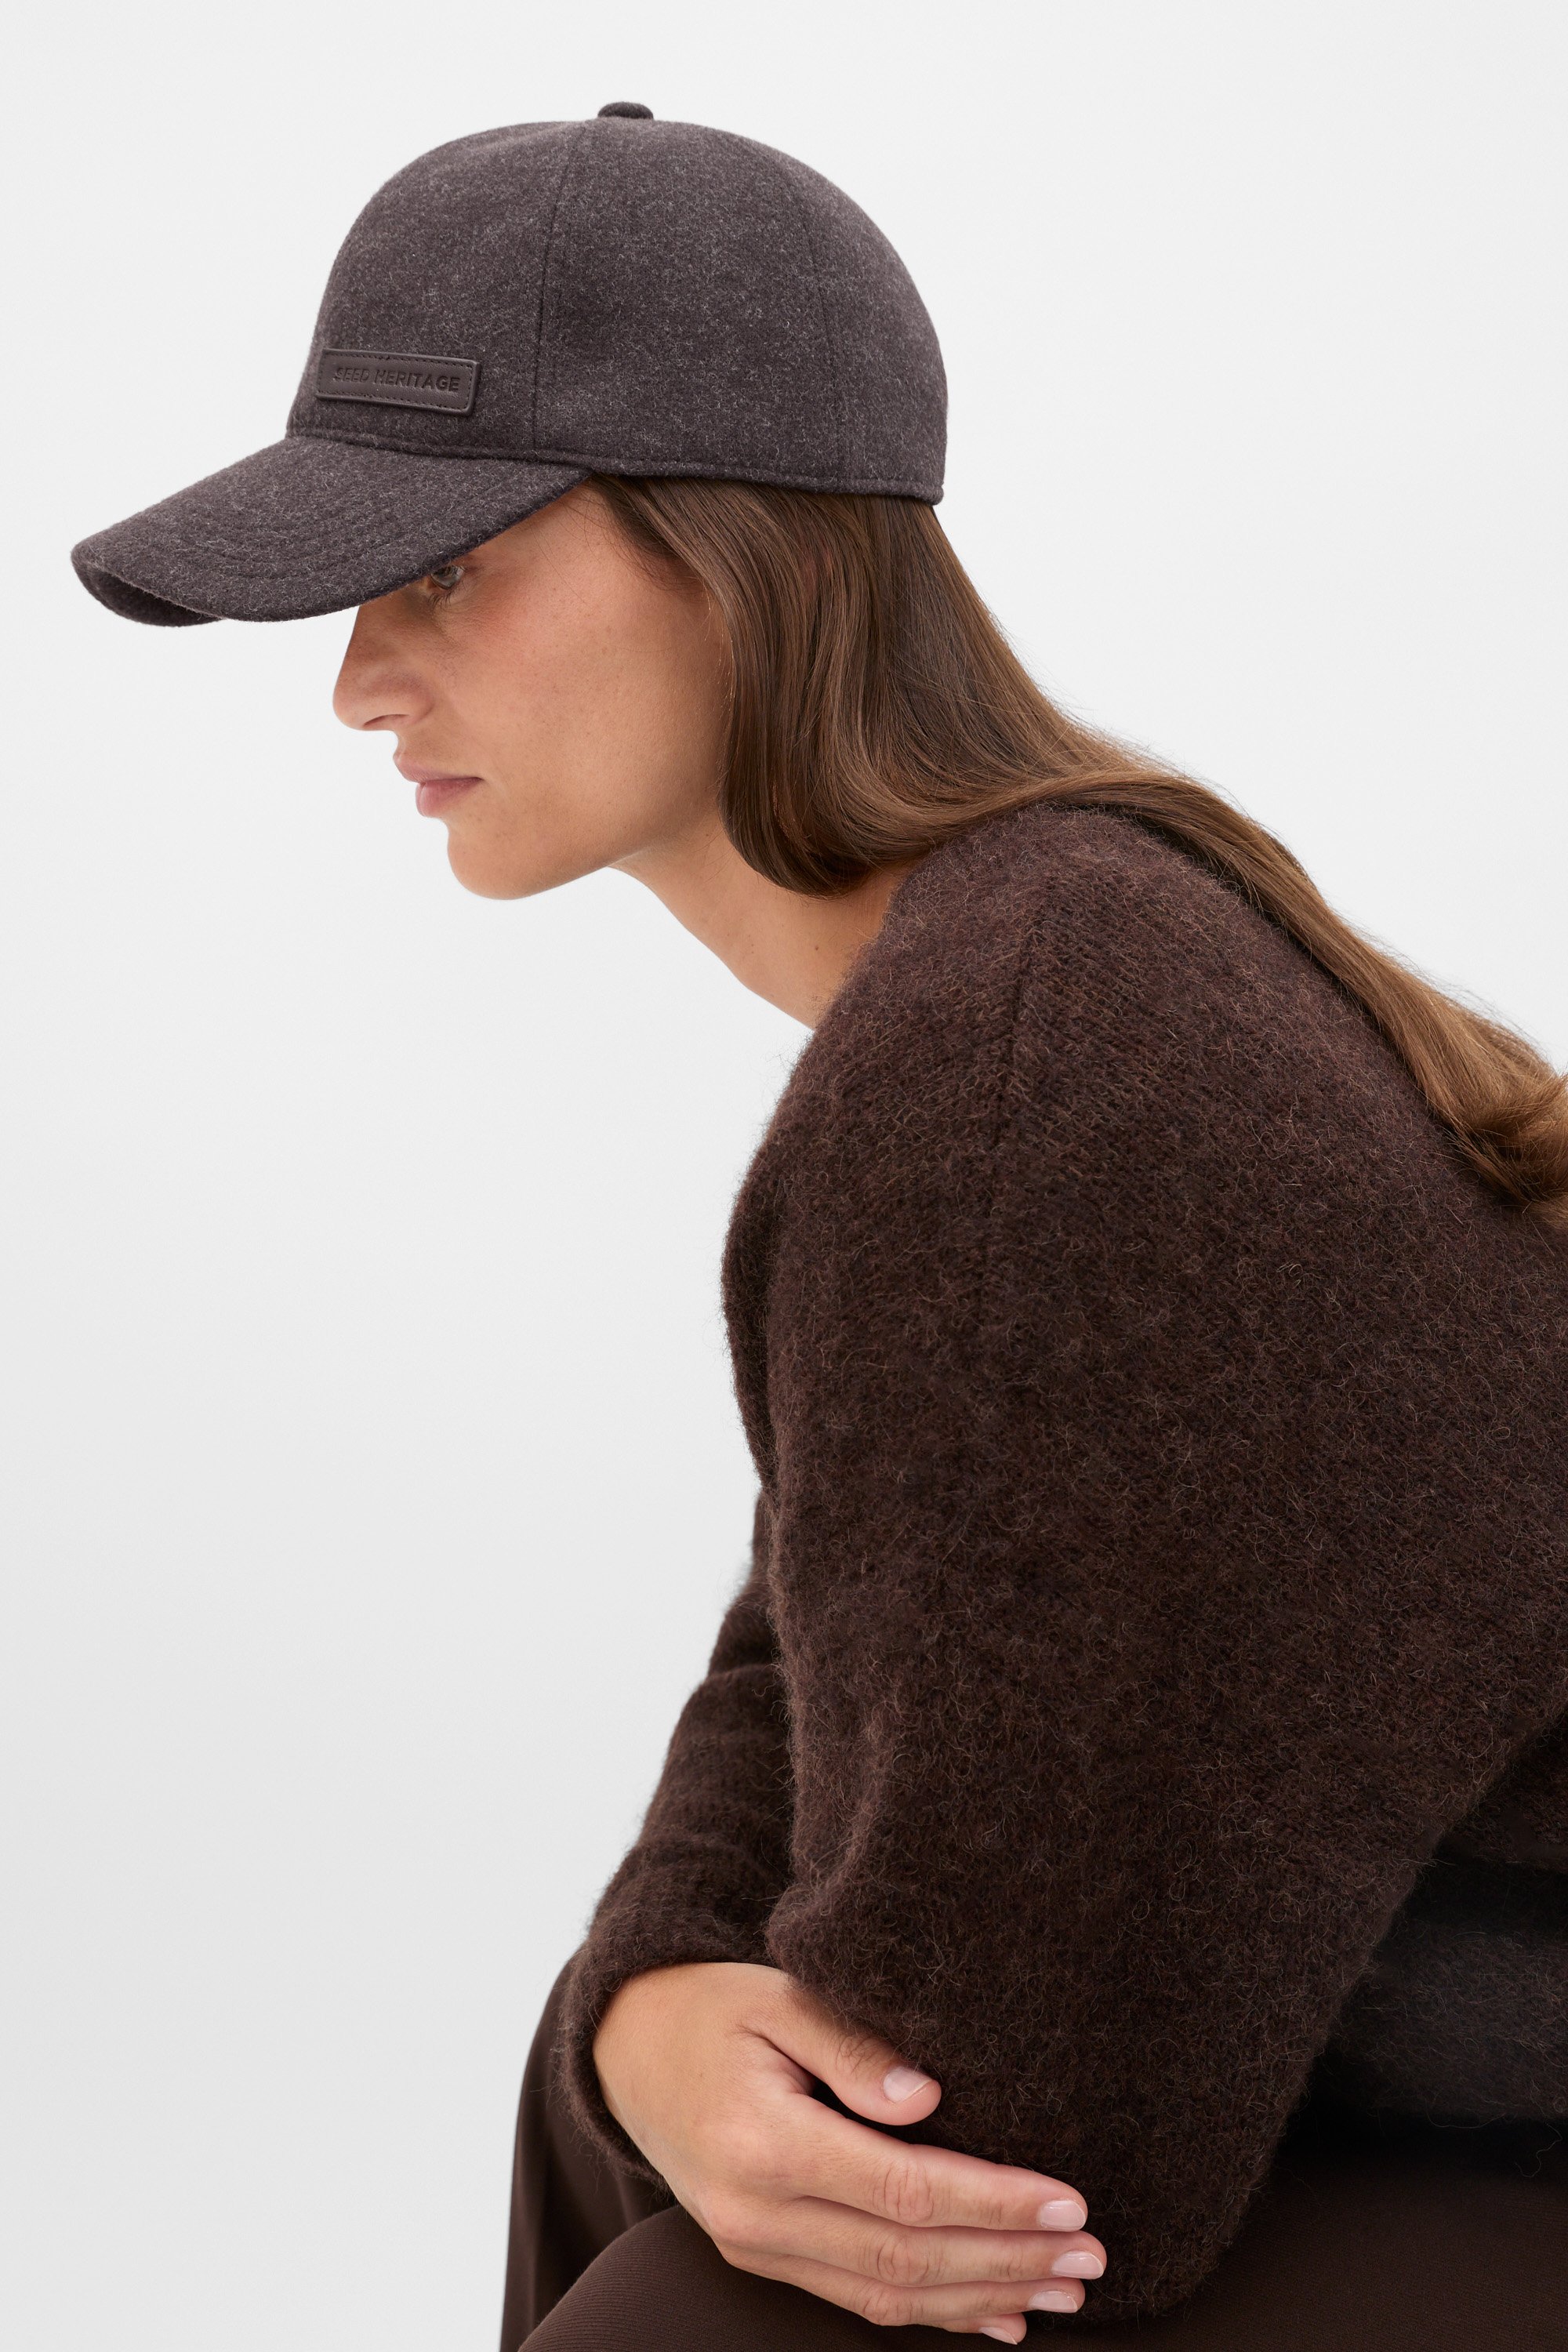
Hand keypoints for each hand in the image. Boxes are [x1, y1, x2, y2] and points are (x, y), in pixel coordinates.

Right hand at [592, 1960, 1104, 2340]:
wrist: (630, 2049)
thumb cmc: (718, 2008)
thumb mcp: (782, 1996)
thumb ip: (853, 2046)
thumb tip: (928, 2097)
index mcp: (763, 2142)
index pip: (903, 2191)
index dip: (992, 2202)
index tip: (1069, 2201)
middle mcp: (755, 2212)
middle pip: (905, 2259)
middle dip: (1008, 2260)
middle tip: (1092, 2255)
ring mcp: (754, 2246)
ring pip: (886, 2296)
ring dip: (984, 2297)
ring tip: (1066, 2289)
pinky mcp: (761, 2257)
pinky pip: (857, 2300)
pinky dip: (934, 2314)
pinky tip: (998, 2313)